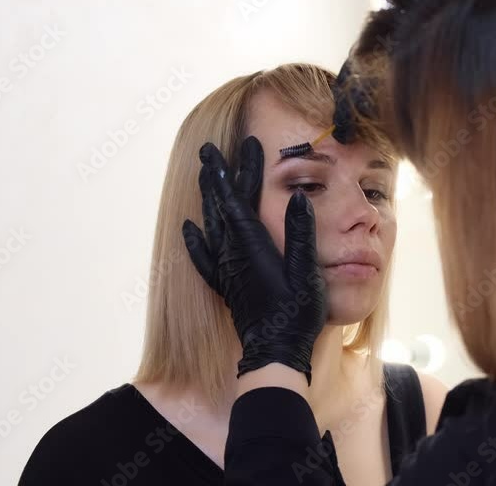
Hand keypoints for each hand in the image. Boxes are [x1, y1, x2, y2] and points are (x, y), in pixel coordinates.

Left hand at [181, 139, 326, 383]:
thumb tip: (299, 197)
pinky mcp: (225, 285)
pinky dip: (194, 240)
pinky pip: (203, 257)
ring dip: (207, 197)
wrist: (274, 354)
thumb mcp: (306, 271)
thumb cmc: (295, 314)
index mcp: (252, 245)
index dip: (243, 168)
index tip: (246, 143)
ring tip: (203, 175)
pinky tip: (189, 229)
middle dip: (217, 174)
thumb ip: (300, 233)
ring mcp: (226, 269)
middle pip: (221, 205)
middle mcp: (232, 253)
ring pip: (210, 225)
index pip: (242, 197)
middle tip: (209, 148)